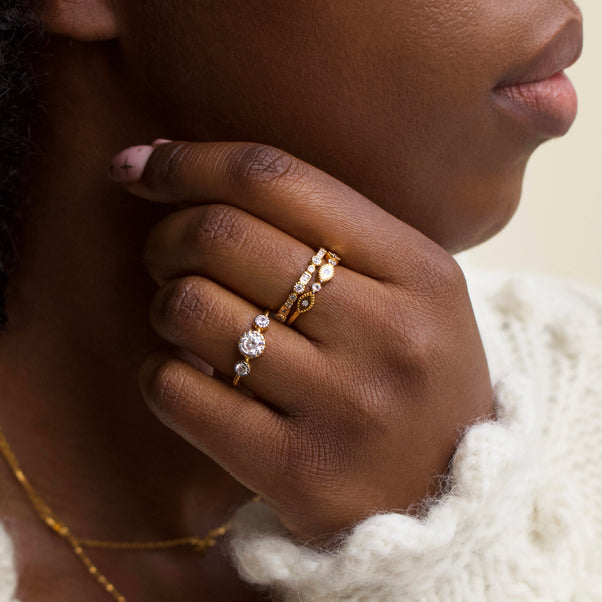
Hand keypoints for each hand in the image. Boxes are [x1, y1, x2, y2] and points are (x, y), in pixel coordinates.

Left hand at [109, 141, 493, 541]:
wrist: (447, 495)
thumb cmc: (413, 373)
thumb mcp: (408, 287)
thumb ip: (318, 226)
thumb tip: (170, 157)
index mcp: (419, 269)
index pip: (278, 180)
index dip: (192, 161)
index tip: (144, 164)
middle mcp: (387, 331)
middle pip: (223, 236)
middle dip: (168, 235)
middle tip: (168, 254)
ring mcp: (343, 406)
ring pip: (192, 310)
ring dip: (166, 304)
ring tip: (187, 319)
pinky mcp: (295, 470)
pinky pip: (181, 392)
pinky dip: (161, 372)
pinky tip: (184, 373)